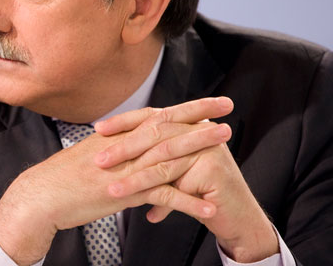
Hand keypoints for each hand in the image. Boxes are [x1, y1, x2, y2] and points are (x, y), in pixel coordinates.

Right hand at [0, 98, 232, 264]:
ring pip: (169, 155)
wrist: (42, 196)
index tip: (208, 101)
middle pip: (167, 126)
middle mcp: (122, 147)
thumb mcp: (89, 155)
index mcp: (116, 137)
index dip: (184, 107)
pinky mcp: (124, 194)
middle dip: (199, 115)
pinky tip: (209, 208)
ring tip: (227, 144)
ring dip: (200, 149)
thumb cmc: (62, 178)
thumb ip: (113, 148)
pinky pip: (163, 197)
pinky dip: (188, 203)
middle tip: (227, 106)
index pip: (156, 115)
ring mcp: (125, 169)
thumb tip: (130, 143)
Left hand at [96, 97, 278, 262]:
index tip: (97, 129)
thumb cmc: (196, 191)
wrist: (234, 217)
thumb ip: (148, 156)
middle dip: (124, 148)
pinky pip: (179, 185)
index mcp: (186, 123)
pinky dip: (159, 201)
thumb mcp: (169, 169)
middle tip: (99, 160)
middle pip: (155, 133)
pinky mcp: (214, 170)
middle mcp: (199, 129)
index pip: (151, 115)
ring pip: (163, 161)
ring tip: (112, 191)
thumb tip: (108, 149)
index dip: (123, 121)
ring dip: (135, 179)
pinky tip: (146, 214)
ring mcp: (209, 148)